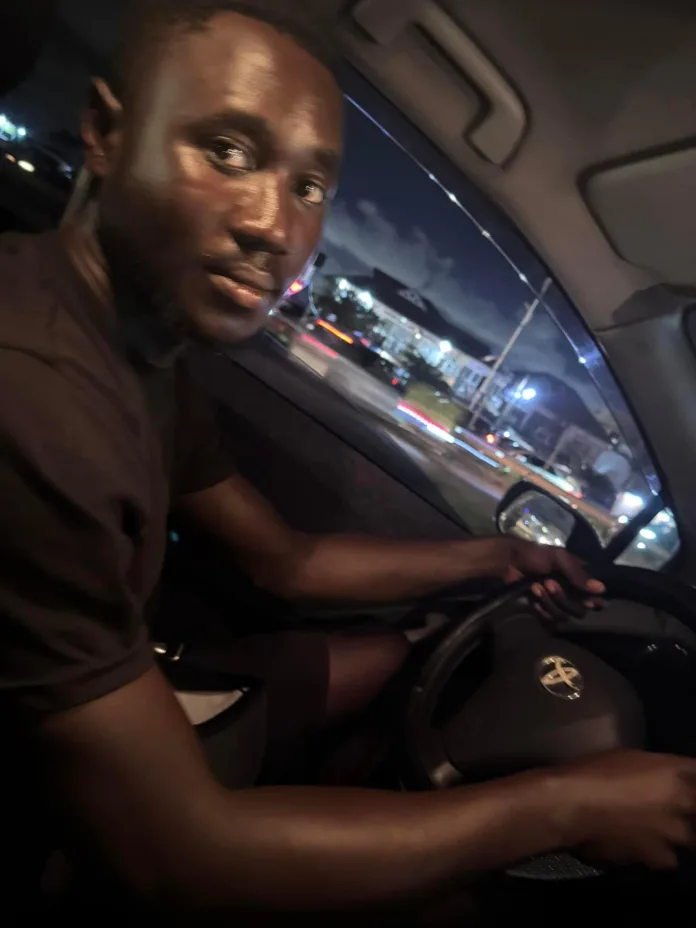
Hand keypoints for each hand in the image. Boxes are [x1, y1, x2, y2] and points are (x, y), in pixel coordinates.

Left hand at [494, 537, 604, 619]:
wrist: (508, 562)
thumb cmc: (535, 555)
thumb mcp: (559, 558)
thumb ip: (579, 575)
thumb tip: (602, 589)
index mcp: (578, 580)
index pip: (595, 599)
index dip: (594, 602)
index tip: (588, 600)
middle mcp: (570, 594)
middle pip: (579, 611)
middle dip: (564, 598)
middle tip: (549, 582)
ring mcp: (555, 603)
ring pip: (563, 616)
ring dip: (549, 602)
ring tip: (535, 586)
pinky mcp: (541, 610)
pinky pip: (548, 620)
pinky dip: (541, 609)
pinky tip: (531, 597)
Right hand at [556, 751, 695, 868]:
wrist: (571, 806)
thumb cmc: (592, 770)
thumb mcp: (626, 758)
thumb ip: (654, 771)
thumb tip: (660, 779)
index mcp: (674, 771)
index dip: (690, 779)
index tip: (683, 781)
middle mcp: (681, 802)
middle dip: (688, 807)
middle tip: (668, 805)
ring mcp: (672, 833)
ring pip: (689, 838)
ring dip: (677, 833)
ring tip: (657, 827)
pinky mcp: (657, 857)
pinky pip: (668, 858)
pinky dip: (658, 853)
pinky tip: (642, 846)